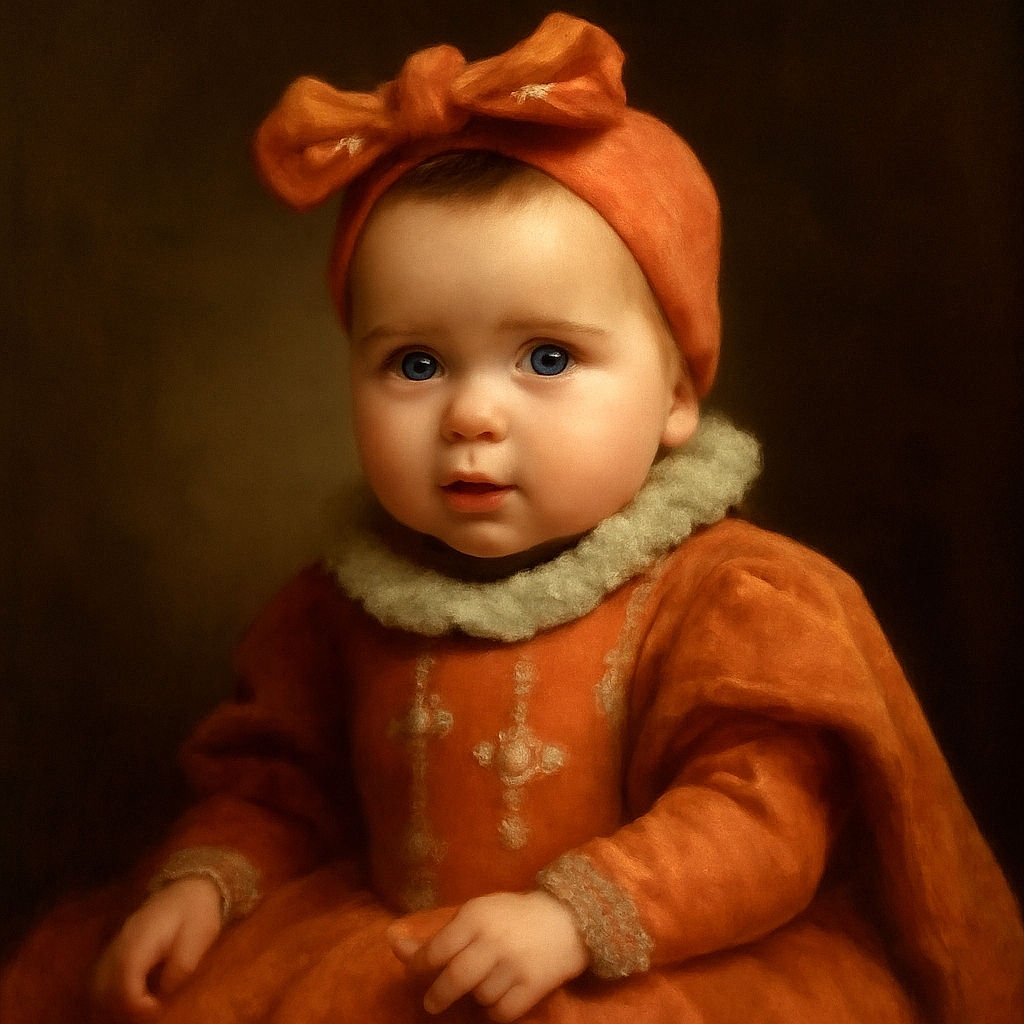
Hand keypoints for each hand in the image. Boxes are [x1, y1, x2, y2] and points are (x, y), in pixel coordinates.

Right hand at [92, 877, 222, 1020]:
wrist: (192, 885)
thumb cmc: (197, 912)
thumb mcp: (198, 939)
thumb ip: (180, 969)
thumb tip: (162, 994)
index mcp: (141, 939)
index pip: (124, 979)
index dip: (135, 1003)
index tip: (155, 1010)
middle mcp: (122, 941)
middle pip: (102, 983)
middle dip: (120, 1005)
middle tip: (146, 1011)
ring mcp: (118, 941)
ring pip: (97, 979)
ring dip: (111, 999)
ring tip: (138, 1007)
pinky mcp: (120, 944)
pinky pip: (102, 972)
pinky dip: (109, 989)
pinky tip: (130, 996)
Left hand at [388, 890, 588, 1021]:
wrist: (567, 919)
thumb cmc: (512, 915)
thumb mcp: (476, 913)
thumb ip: (439, 934)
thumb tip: (393, 945)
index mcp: (476, 916)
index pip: (435, 950)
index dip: (419, 965)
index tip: (414, 972)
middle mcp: (493, 941)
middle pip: (453, 980)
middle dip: (437, 996)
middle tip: (433, 1002)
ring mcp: (514, 965)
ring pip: (478, 997)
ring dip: (475, 997)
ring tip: (483, 983)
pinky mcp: (533, 987)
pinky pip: (501, 1013)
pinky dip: (494, 1011)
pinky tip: (498, 997)